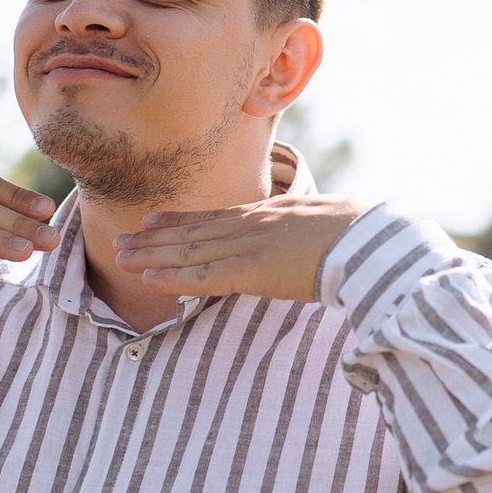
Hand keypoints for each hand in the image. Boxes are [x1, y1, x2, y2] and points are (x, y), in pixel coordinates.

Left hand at [113, 194, 374, 303]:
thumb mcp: (329, 225)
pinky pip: (204, 275)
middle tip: (121, 240)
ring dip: (152, 256)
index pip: (216, 216)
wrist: (371, 239)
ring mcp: (249, 245)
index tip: (153, 220)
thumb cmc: (363, 236)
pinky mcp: (251, 270)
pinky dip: (174, 277)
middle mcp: (253, 224)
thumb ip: (308, 234)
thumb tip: (313, 245)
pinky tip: (149, 279)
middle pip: (193, 231)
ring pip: (189, 251)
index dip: (181, 219)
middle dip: (155, 238)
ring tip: (120, 257)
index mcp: (271, 213)